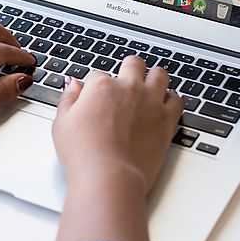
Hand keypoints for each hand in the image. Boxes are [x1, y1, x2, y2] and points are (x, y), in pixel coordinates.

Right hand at [50, 56, 182, 240]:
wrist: (109, 176)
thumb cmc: (83, 153)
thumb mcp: (62, 123)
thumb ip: (68, 99)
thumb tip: (73, 85)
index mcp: (102, 86)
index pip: (98, 75)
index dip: (95, 86)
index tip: (94, 97)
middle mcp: (128, 88)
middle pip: (133, 64)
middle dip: (129, 68)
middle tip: (126, 78)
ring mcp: (150, 102)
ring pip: (160, 75)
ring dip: (154, 77)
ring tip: (150, 84)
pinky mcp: (166, 120)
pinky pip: (177, 100)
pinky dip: (172, 99)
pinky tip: (165, 103)